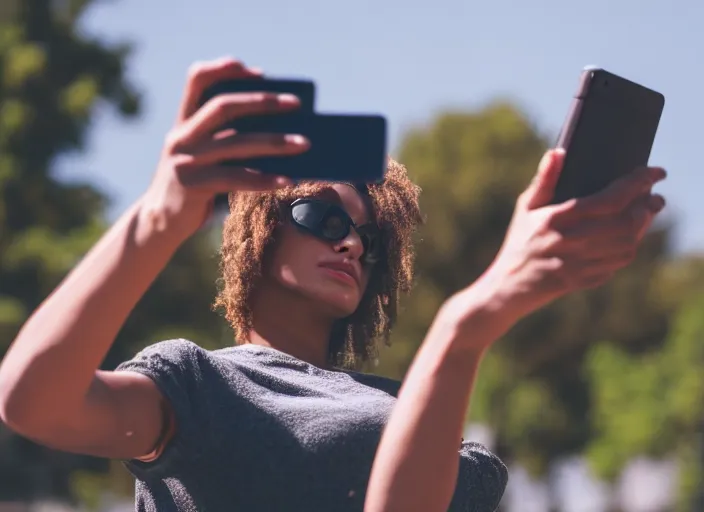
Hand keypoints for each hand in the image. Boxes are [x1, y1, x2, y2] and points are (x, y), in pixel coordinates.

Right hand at [138, 57, 308, 241]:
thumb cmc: (195, 185)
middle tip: (295, 104)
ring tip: (304, 144)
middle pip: (223, 106)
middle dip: (262, 102)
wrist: (161, 222)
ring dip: (274, 142)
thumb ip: (227, 140)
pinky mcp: (192, 185)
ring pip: (235, 143)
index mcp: (184, 122)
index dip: (224, 69)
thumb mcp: (205, 156)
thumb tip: (280, 132)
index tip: (259, 73)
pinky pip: (235, 178)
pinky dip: (263, 179)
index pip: (197, 79)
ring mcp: (185, 160)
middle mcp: (181, 136)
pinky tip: (286, 181)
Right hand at [485, 148, 665, 317]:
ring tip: (643, 214)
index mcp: (557, 219)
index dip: (638, 183)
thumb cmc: (519, 241)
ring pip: (627, 245)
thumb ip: (544, 180)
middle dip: (646, 207)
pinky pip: (618, 264)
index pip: (610, 199)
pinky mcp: (583, 280)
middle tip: (653, 196)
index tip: (655, 172)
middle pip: (626, 223)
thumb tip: (558, 151)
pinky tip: (628, 237)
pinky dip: (629, 248)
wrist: (508, 285)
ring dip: (641, 228)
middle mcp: (570, 242)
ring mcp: (578, 264)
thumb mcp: (526, 208)